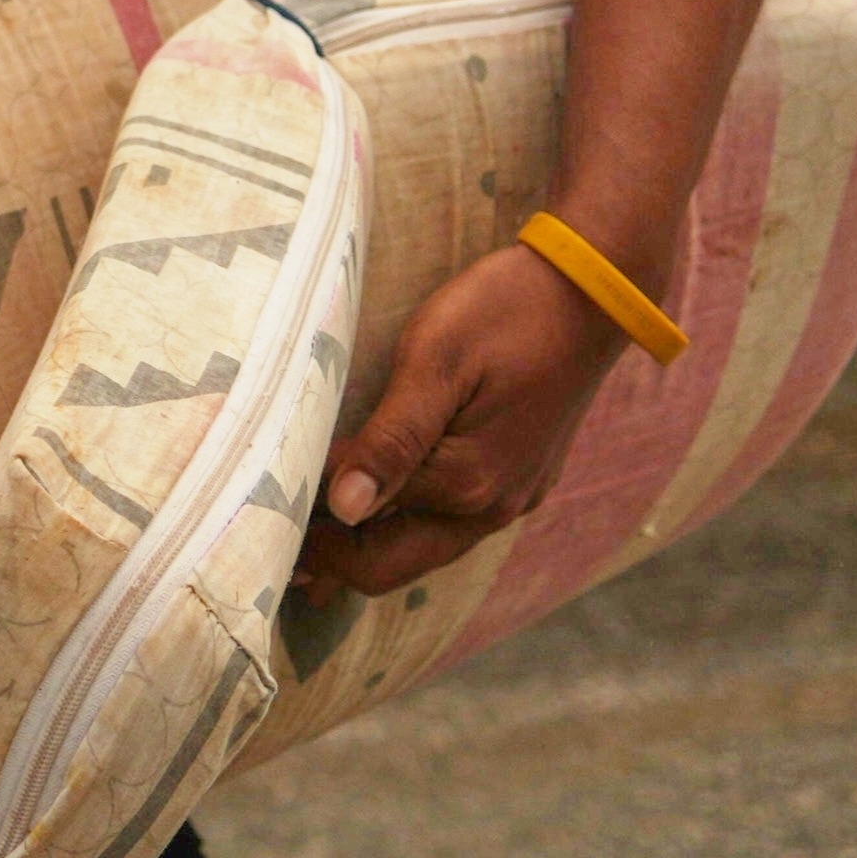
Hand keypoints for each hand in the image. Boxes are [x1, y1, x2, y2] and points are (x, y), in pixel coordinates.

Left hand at [296, 242, 629, 599]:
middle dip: (332, 555)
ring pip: (423, 548)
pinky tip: (376, 490)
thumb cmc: (508, 309)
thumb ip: (390, 439)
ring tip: (311, 511)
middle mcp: (492, 510)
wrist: (592, 289)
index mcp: (465, 486)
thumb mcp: (437, 359)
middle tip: (277, 524)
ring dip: (368, 538)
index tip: (264, 502)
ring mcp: (512, 499)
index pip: (361, 540)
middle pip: (391, 568)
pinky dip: (406, 518)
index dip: (309, 527)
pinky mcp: (523, 480)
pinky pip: (452, 523)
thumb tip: (341, 507)